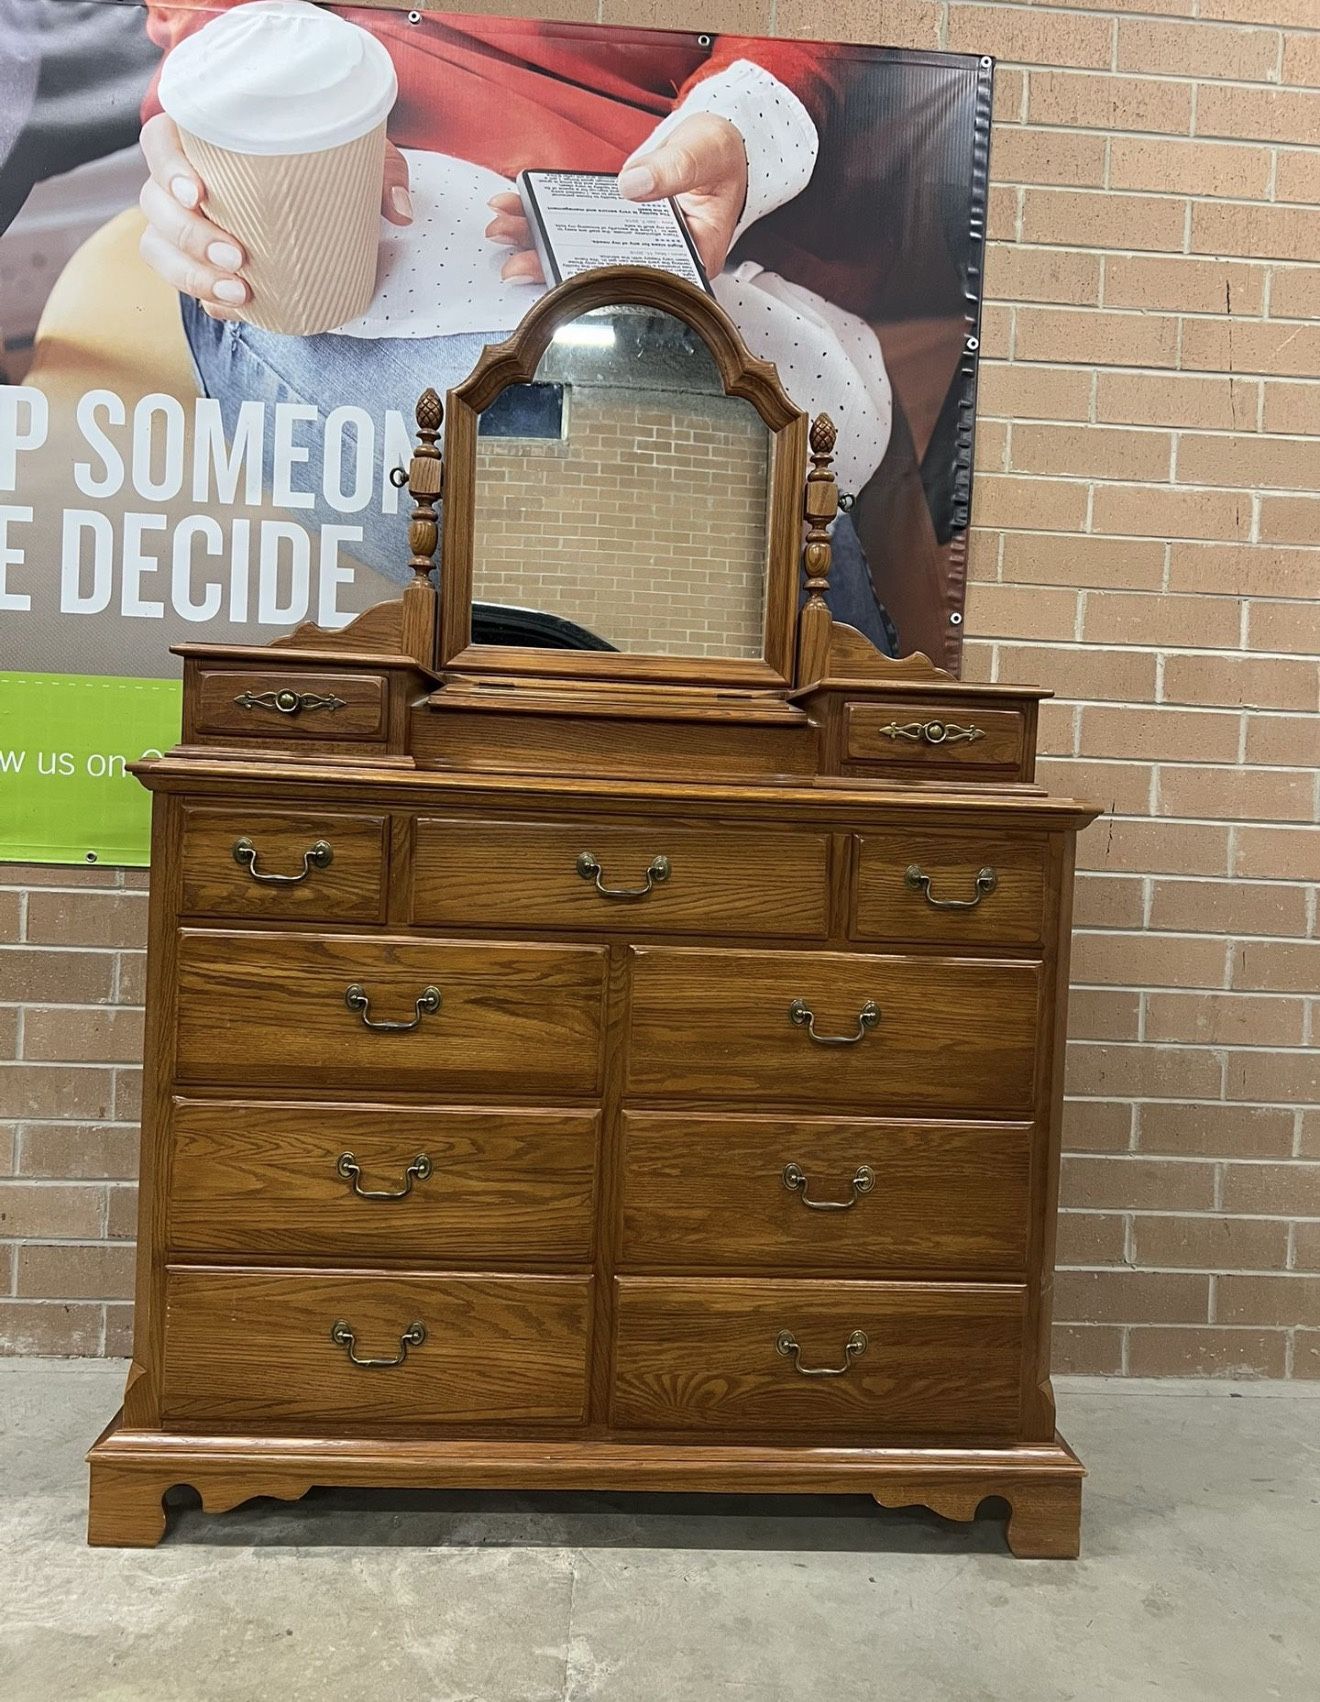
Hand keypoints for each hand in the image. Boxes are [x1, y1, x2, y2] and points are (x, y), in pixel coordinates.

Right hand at [138, 113, 413, 320]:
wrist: (322, 189)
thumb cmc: (326, 159)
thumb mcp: (357, 156)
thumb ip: (380, 173)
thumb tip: (401, 213)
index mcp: (205, 138)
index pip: (159, 141)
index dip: (167, 165)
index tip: (198, 192)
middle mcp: (183, 180)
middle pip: (155, 204)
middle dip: (189, 235)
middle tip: (237, 257)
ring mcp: (185, 223)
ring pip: (158, 247)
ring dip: (190, 274)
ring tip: (238, 291)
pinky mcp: (199, 260)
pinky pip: (182, 281)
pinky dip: (203, 297)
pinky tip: (232, 308)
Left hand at [485, 112, 747, 285]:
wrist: (716, 143)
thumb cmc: (719, 153)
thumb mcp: (704, 154)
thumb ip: (673, 169)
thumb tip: (633, 184)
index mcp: (689, 258)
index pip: (640, 280)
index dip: (598, 281)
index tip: (562, 274)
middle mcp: (658, 260)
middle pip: (600, 272)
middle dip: (551, 267)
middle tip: (513, 264)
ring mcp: (633, 245)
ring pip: (581, 252)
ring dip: (537, 244)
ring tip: (502, 232)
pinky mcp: (616, 226)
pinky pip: (577, 227)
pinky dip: (546, 218)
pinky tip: (516, 208)